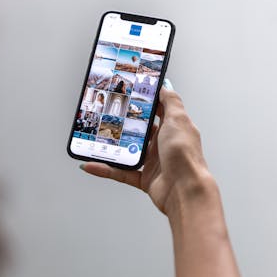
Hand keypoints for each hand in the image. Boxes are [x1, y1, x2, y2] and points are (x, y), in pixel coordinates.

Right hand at [81, 81, 213, 215]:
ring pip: (128, 151)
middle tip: (106, 114)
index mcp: (173, 128)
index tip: (128, 93)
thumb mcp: (179, 120)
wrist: (184, 191)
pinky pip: (121, 172)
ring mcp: (154, 162)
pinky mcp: (144, 179)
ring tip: (96, 138)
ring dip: (112, 146)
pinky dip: (106, 169)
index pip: (158, 110)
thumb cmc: (185, 155)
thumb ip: (171, 101)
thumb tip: (166, 85)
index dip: (145, 101)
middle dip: (124, 123)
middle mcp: (164, 144)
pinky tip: (91, 164)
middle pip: (140, 130)